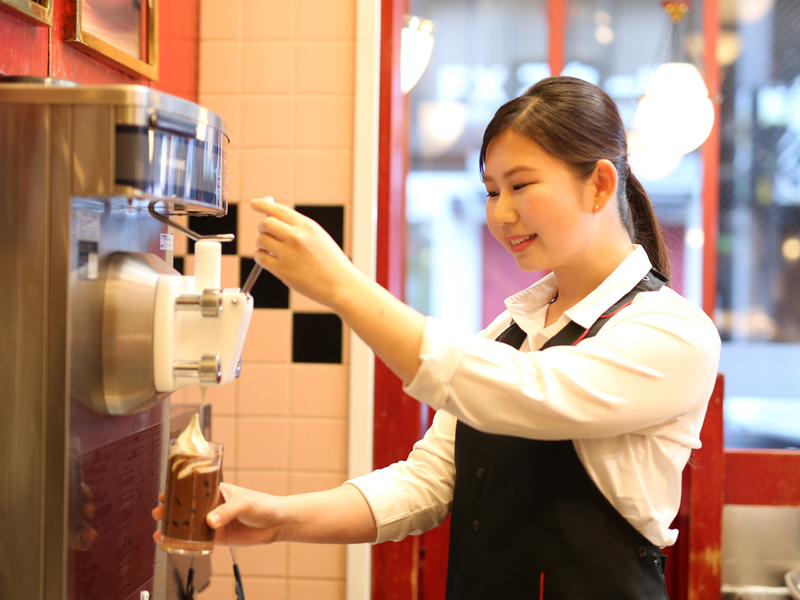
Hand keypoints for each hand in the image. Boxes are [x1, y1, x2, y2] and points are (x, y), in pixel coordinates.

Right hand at [152, 483, 284, 546]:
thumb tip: (210, 521)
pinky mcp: (217, 537)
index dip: (177, 491)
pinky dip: (186, 542)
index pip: (193, 489)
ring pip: (189, 524)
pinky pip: (198, 539)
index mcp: (216, 491)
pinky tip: (174, 544)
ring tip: (159, 532)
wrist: (276, 523)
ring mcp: (213, 521)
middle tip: (157, 513)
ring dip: (174, 527)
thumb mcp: (243, 503)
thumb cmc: (262, 504)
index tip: (164, 495)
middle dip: (170, 510)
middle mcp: (212, 505)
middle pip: (187, 507)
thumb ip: (227, 511)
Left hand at [251, 197, 364, 308]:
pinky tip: (268, 259)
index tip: (254, 203)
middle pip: (266, 224)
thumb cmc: (331, 263)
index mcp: (307, 226)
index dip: (263, 205)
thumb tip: (275, 221)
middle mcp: (296, 237)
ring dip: (262, 244)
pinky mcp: (282, 270)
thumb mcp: (319, 237)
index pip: (279, 210)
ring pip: (261, 240)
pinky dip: (260, 257)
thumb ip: (299, 228)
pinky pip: (260, 257)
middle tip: (268, 234)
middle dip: (263, 228)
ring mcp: (288, 253)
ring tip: (272, 250)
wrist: (340, 285)